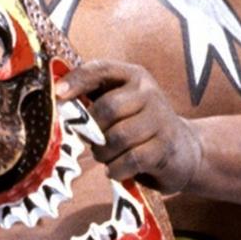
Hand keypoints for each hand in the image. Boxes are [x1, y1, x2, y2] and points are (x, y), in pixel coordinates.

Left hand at [56, 60, 201, 193]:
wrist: (183, 148)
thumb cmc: (138, 125)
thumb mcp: (121, 103)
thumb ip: (94, 98)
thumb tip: (57, 99)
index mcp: (134, 76)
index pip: (101, 70)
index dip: (77, 81)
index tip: (57, 95)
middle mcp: (149, 92)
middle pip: (107, 108)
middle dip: (91, 130)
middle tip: (90, 142)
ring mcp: (160, 119)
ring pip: (117, 137)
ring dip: (103, 153)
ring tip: (105, 156)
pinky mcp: (165, 147)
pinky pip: (130, 160)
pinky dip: (116, 169)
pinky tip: (116, 170)